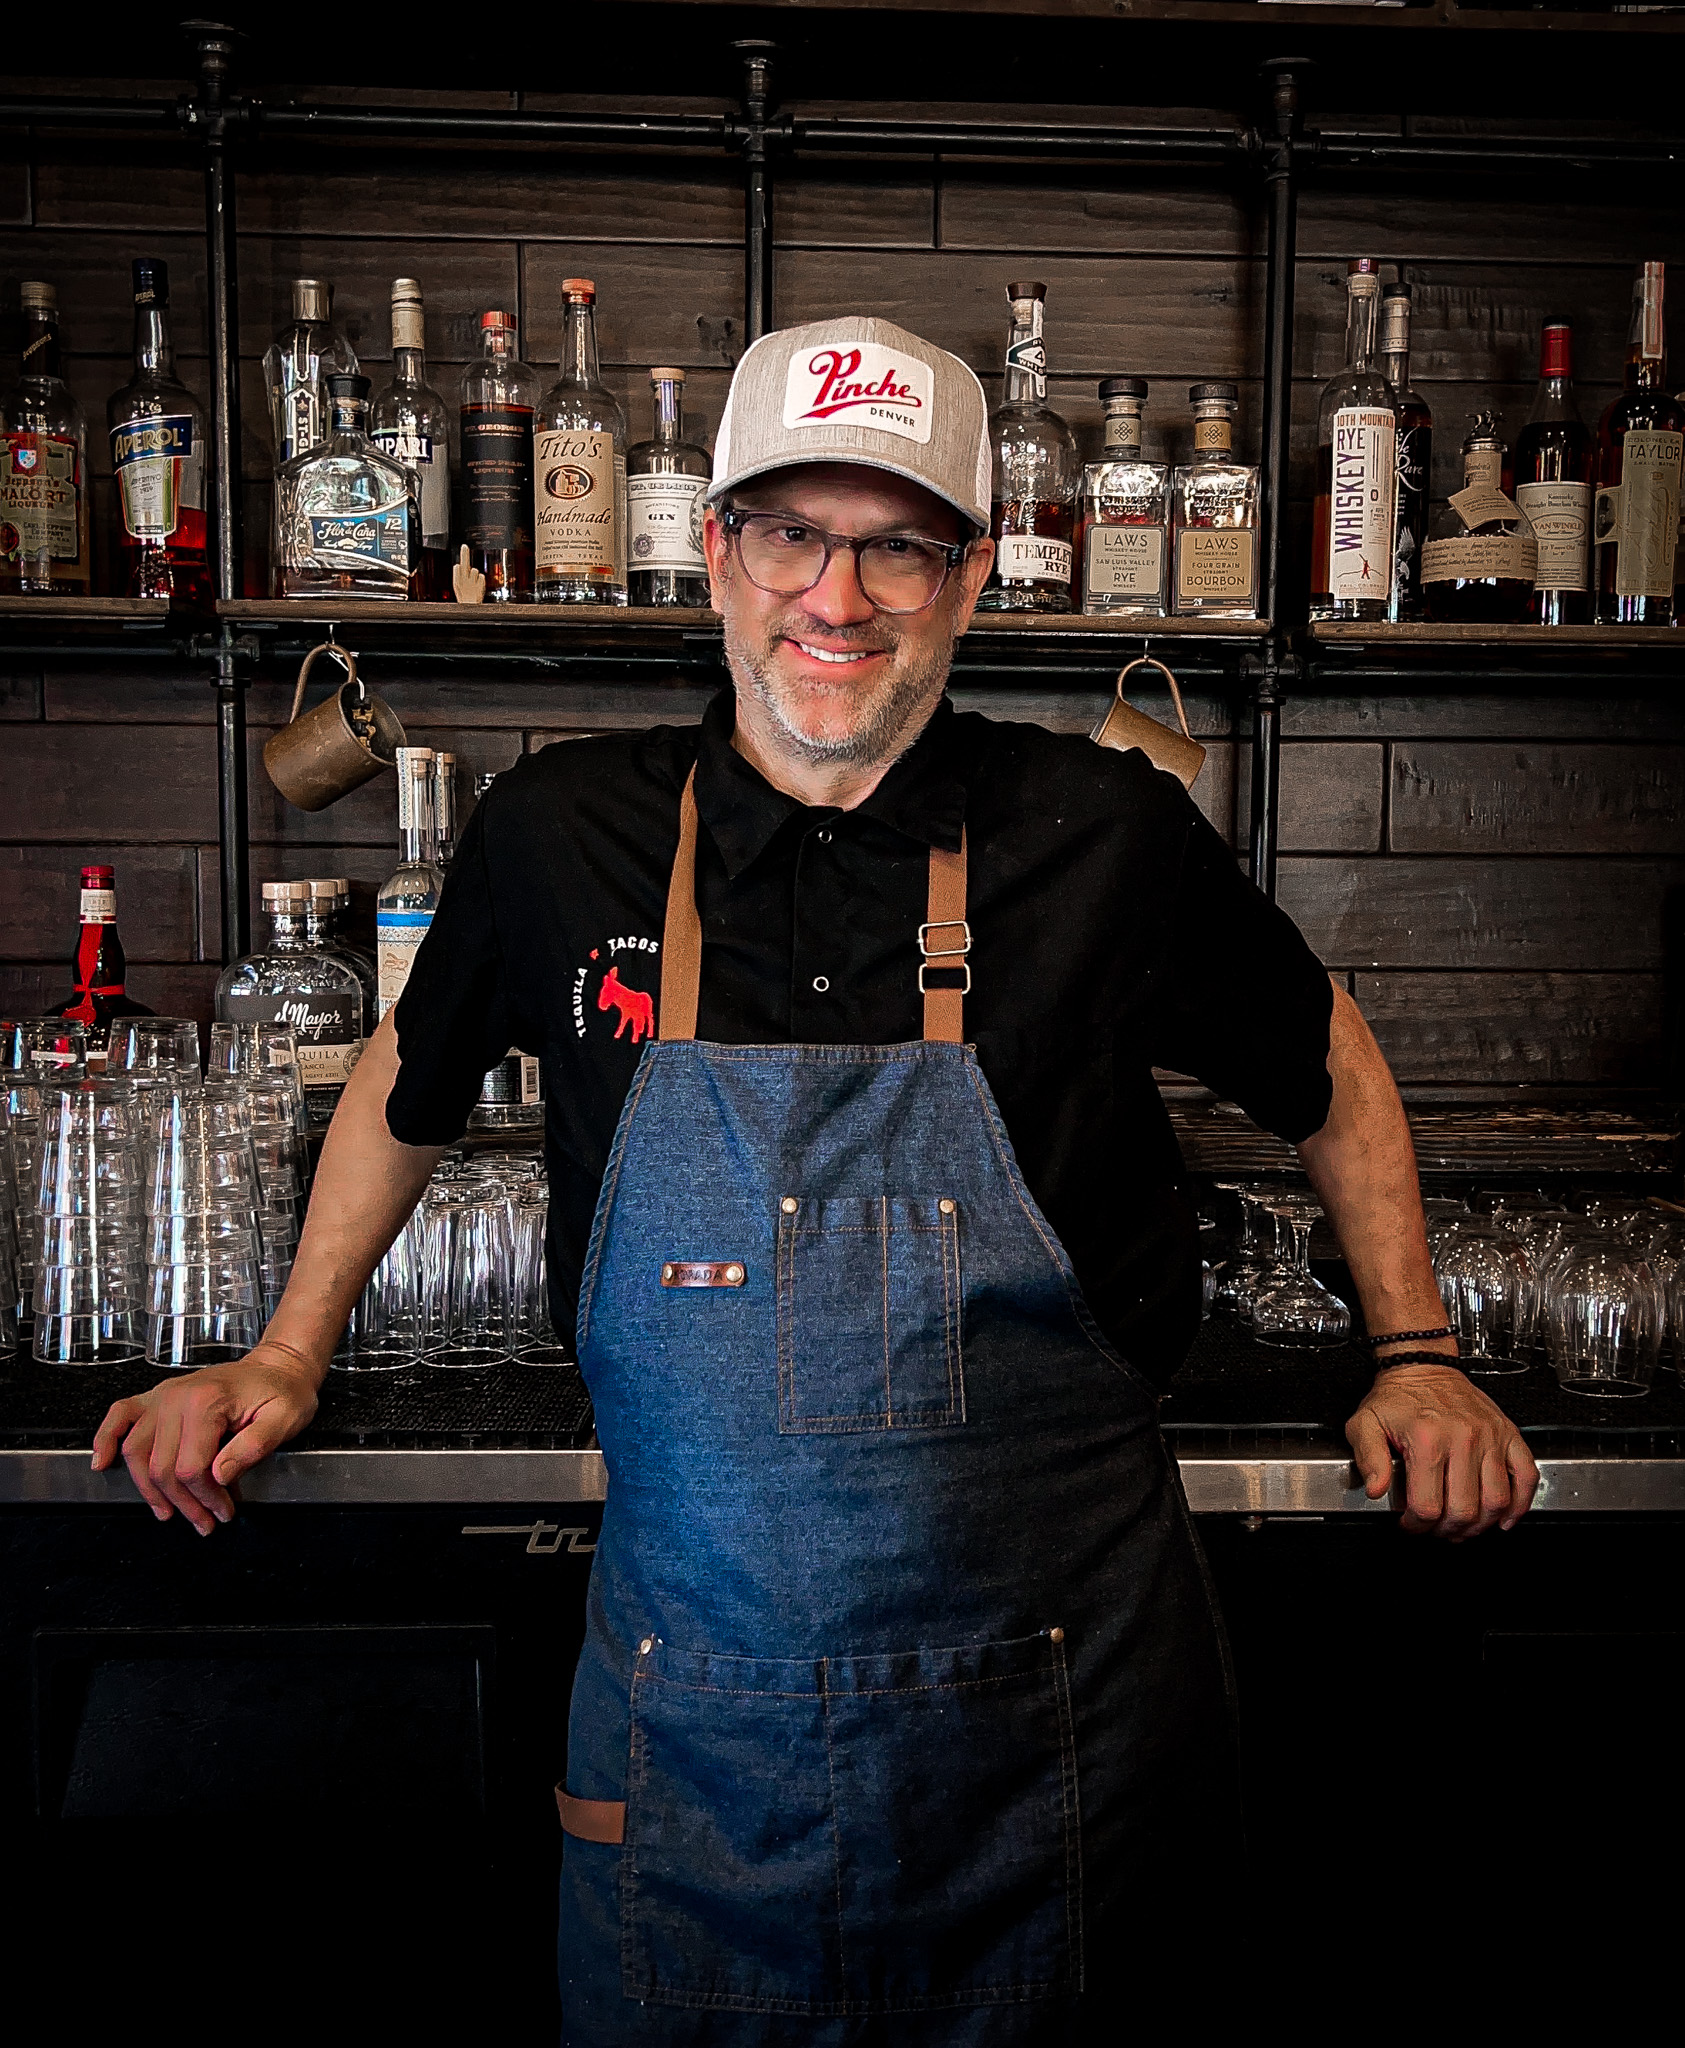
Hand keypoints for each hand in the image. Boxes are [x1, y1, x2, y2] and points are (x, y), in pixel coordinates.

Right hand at [91, 1345, 321, 1535]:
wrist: (278, 1367)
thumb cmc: (283, 1393)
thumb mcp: (285, 1419)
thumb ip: (254, 1447)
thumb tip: (219, 1475)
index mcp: (208, 1403)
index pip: (191, 1467)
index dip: (205, 1497)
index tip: (223, 1511)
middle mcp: (178, 1397)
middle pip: (162, 1466)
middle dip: (183, 1502)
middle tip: (204, 1522)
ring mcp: (163, 1396)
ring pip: (137, 1452)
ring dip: (149, 1489)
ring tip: (168, 1512)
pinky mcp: (157, 1397)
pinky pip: (120, 1416)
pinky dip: (106, 1439)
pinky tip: (103, 1462)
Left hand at [1345, 1363, 1538, 1538]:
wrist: (1423, 1367)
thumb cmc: (1397, 1398)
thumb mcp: (1365, 1423)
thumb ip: (1369, 1459)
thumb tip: (1376, 1489)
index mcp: (1427, 1439)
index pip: (1427, 1505)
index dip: (1416, 1525)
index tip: (1411, 1524)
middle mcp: (1463, 1439)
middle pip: (1465, 1509)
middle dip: (1448, 1530)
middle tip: (1437, 1529)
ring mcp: (1491, 1437)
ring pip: (1497, 1501)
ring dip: (1481, 1525)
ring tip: (1464, 1527)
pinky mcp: (1509, 1435)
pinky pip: (1527, 1477)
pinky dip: (1521, 1504)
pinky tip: (1504, 1517)